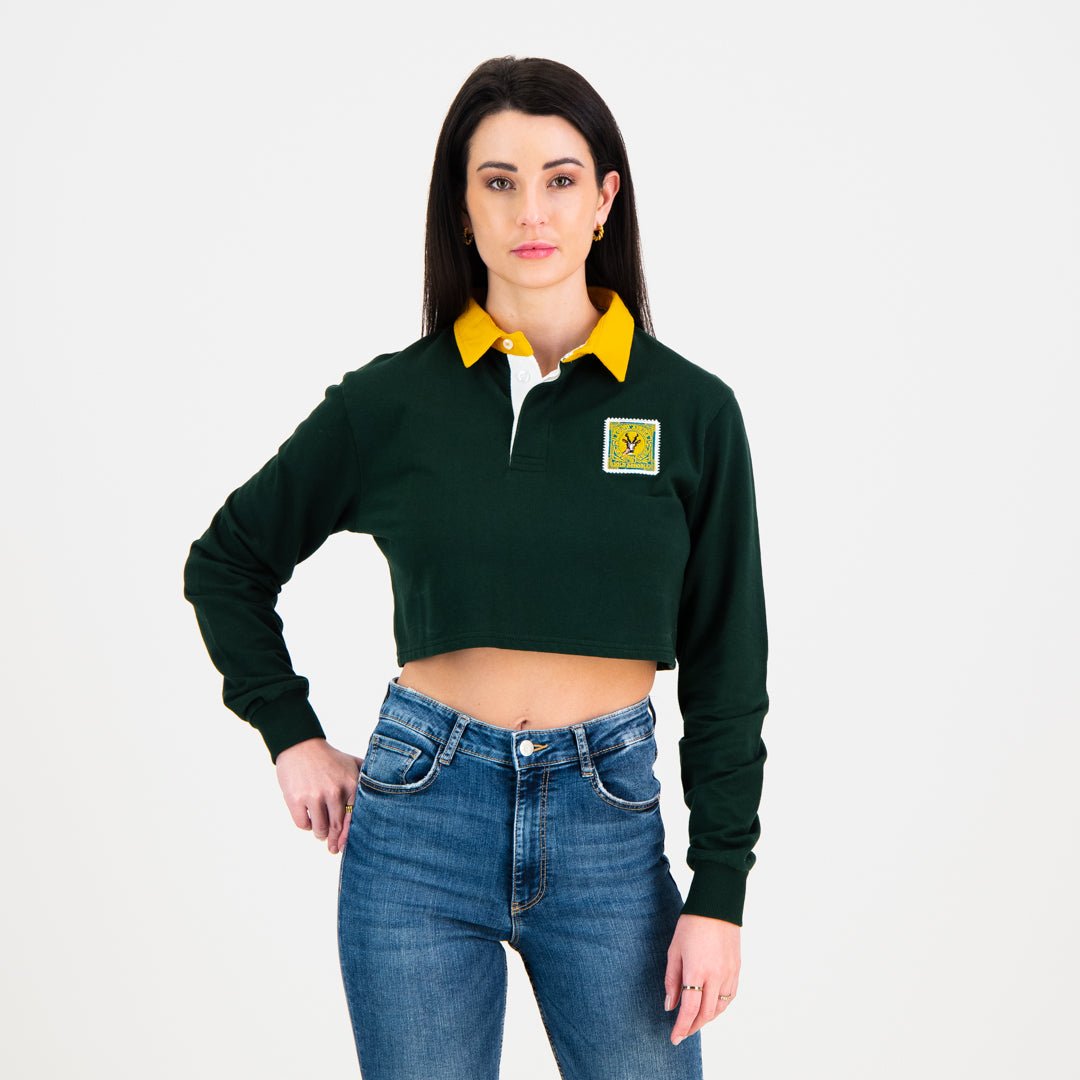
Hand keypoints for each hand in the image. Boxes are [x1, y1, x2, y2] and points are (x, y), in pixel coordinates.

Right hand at [275, 737, 364, 854]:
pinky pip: (303, 824)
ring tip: (320, 831)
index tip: (345, 845)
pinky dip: (306, 825)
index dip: (349, 835)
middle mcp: (335, 792)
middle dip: (334, 840)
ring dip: (320, 833)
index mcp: (351, 784)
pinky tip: (308, 818)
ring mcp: (315, 796)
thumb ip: (367, 778)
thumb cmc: (328, 757)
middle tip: (332, 847)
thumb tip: (383, 796)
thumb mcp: (352, 763)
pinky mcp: (296, 800)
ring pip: (320, 829)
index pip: (354, 818)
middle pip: (336, 827)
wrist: (300, 745)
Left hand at [664, 913, 740, 1044]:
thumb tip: (670, 1006)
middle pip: (706, 1013)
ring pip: (720, 1008)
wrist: (716, 905)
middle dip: (693, 1026)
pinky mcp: (737, 969)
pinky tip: (711, 1007)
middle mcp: (716, 975)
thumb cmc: (691, 925)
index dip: (681, 1027)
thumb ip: (671, 980)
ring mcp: (729, 973)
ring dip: (707, 1018)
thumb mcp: (674, 950)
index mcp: (696, 970)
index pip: (690, 1009)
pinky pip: (730, 996)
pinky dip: (720, 1006)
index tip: (674, 1038)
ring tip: (695, 1021)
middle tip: (682, 1032)